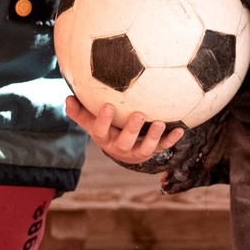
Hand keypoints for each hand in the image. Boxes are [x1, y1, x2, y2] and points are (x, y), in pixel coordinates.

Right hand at [66, 94, 184, 165]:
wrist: (119, 148)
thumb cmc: (104, 127)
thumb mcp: (89, 120)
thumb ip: (78, 111)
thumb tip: (68, 97)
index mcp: (104, 138)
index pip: (100, 131)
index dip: (103, 120)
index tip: (108, 105)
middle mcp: (119, 147)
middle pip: (124, 142)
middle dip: (132, 129)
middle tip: (139, 114)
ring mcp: (136, 151)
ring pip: (145, 149)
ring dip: (154, 137)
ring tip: (161, 123)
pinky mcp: (151, 152)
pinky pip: (162, 148)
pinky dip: (171, 140)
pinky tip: (181, 130)